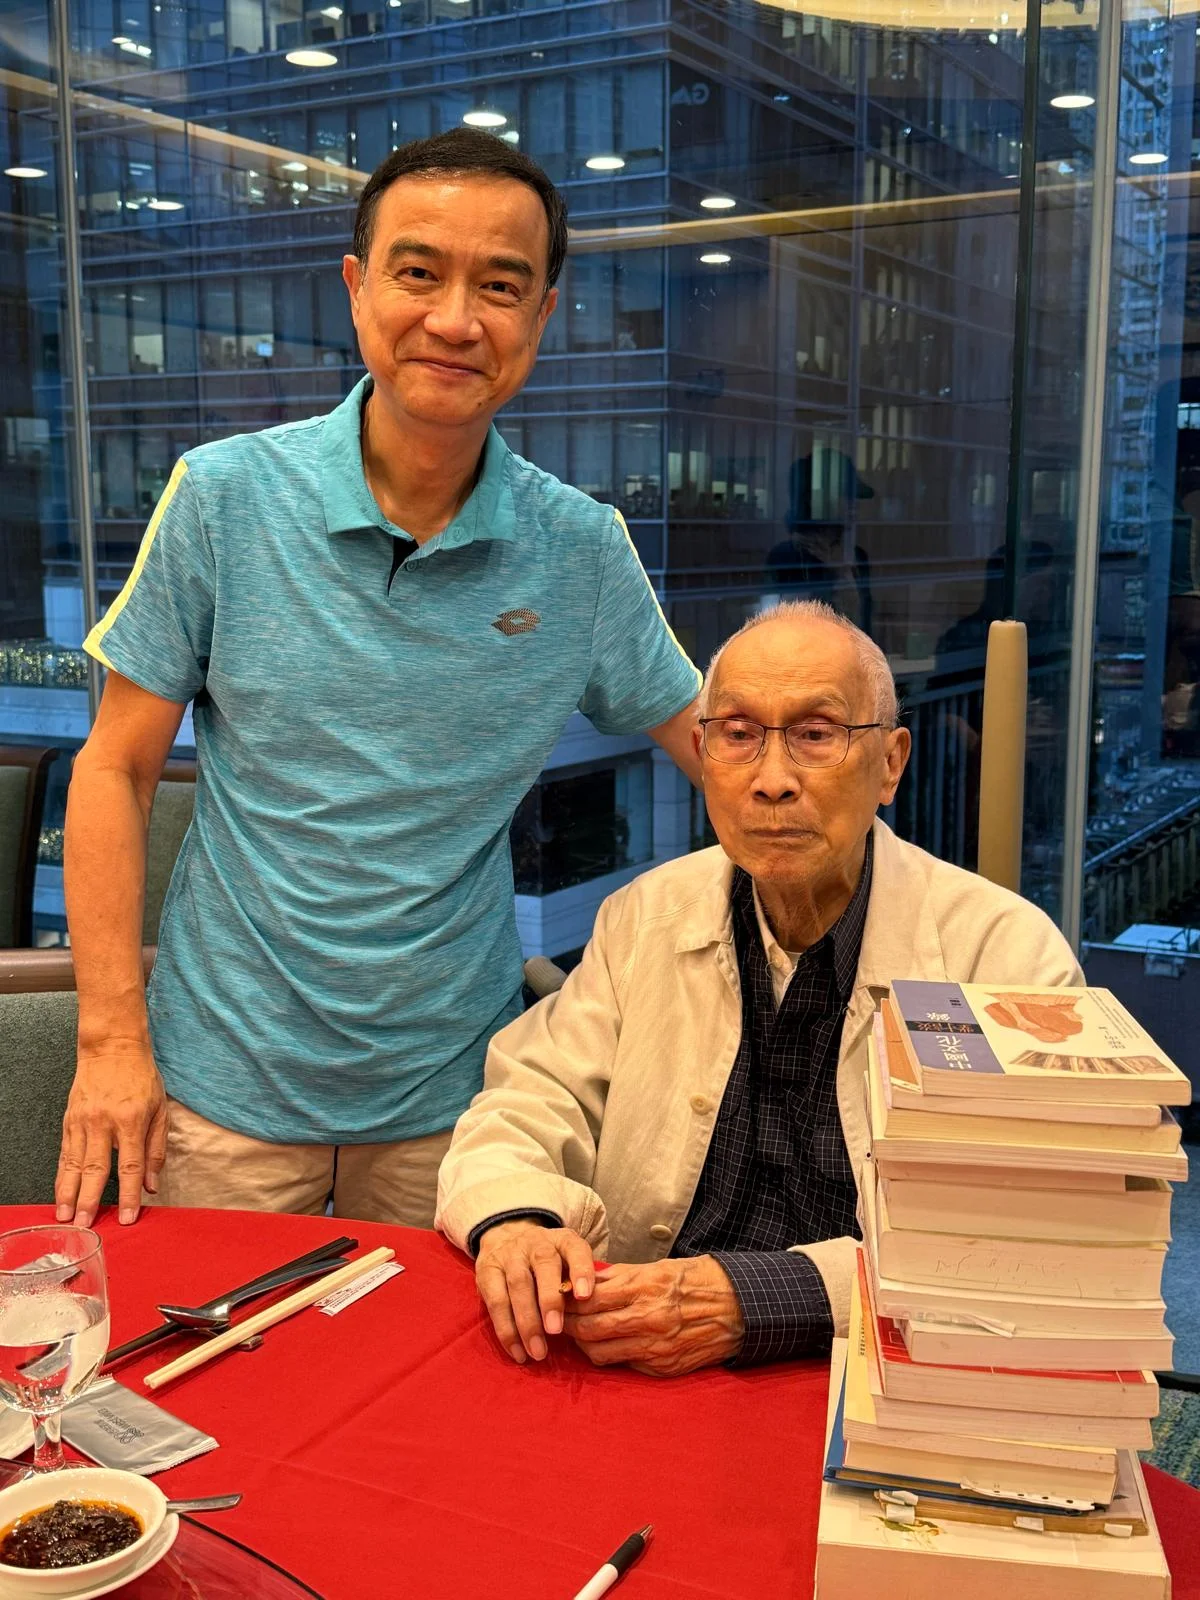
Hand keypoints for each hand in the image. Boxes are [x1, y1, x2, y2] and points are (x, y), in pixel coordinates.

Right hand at [55, 1039, 167, 1226]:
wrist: (112, 1047)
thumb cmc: (141, 1078)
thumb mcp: (160, 1109)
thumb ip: (156, 1149)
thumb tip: (152, 1184)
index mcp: (131, 1120)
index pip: (129, 1165)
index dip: (130, 1194)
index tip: (129, 1218)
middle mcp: (103, 1122)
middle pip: (95, 1169)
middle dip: (89, 1200)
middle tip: (85, 1226)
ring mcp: (83, 1121)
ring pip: (74, 1164)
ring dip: (69, 1193)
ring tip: (65, 1217)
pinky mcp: (69, 1120)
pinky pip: (65, 1153)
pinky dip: (62, 1175)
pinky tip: (60, 1192)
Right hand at [475, 1220, 595, 1364]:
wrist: (506, 1238)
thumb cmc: (548, 1262)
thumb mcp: (567, 1261)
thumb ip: (577, 1282)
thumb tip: (591, 1314)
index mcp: (562, 1240)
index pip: (575, 1249)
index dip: (581, 1270)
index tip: (585, 1296)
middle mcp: (536, 1243)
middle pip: (544, 1266)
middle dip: (550, 1300)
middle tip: (555, 1331)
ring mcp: (509, 1256)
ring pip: (518, 1285)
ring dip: (528, 1322)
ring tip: (538, 1352)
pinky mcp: (487, 1272)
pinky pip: (496, 1302)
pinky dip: (506, 1330)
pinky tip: (518, 1351)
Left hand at [565, 1256, 744, 1376]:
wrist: (736, 1308)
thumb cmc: (694, 1280)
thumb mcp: (657, 1267)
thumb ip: (619, 1276)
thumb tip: (585, 1280)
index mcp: (645, 1289)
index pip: (590, 1300)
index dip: (567, 1301)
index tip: (557, 1297)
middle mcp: (648, 1321)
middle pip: (589, 1330)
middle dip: (567, 1326)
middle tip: (558, 1320)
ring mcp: (655, 1348)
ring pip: (600, 1354)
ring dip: (584, 1345)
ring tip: (579, 1334)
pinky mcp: (662, 1368)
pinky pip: (624, 1364)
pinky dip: (610, 1354)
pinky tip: (608, 1343)